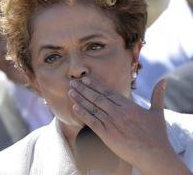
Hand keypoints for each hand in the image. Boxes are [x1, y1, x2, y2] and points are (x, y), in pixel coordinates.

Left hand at [68, 77, 188, 173]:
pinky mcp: (107, 135)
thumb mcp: (157, 112)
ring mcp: (112, 124)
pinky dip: (83, 114)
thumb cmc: (157, 135)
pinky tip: (75, 107)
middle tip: (72, 82)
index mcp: (129, 106)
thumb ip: (157, 95)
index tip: (85, 79)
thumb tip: (163, 81)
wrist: (155, 155)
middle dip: (84, 89)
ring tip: (71, 92)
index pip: (108, 92)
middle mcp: (119, 113)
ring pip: (92, 108)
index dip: (95, 85)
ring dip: (80, 99)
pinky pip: (92, 122)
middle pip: (97, 98)